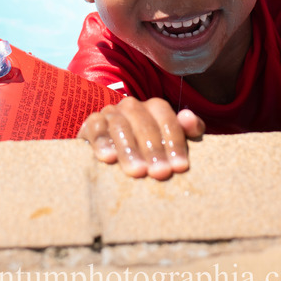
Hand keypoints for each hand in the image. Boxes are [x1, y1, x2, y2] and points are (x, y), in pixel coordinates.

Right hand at [78, 97, 204, 179]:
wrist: (111, 153)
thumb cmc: (148, 151)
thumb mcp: (170, 142)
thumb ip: (187, 131)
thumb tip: (189, 118)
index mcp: (154, 108)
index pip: (167, 119)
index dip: (174, 143)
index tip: (179, 167)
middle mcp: (132, 107)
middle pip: (144, 123)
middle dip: (154, 149)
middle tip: (160, 173)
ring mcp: (110, 113)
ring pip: (120, 125)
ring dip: (130, 149)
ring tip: (137, 171)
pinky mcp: (91, 124)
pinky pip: (95, 128)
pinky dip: (102, 142)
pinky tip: (108, 158)